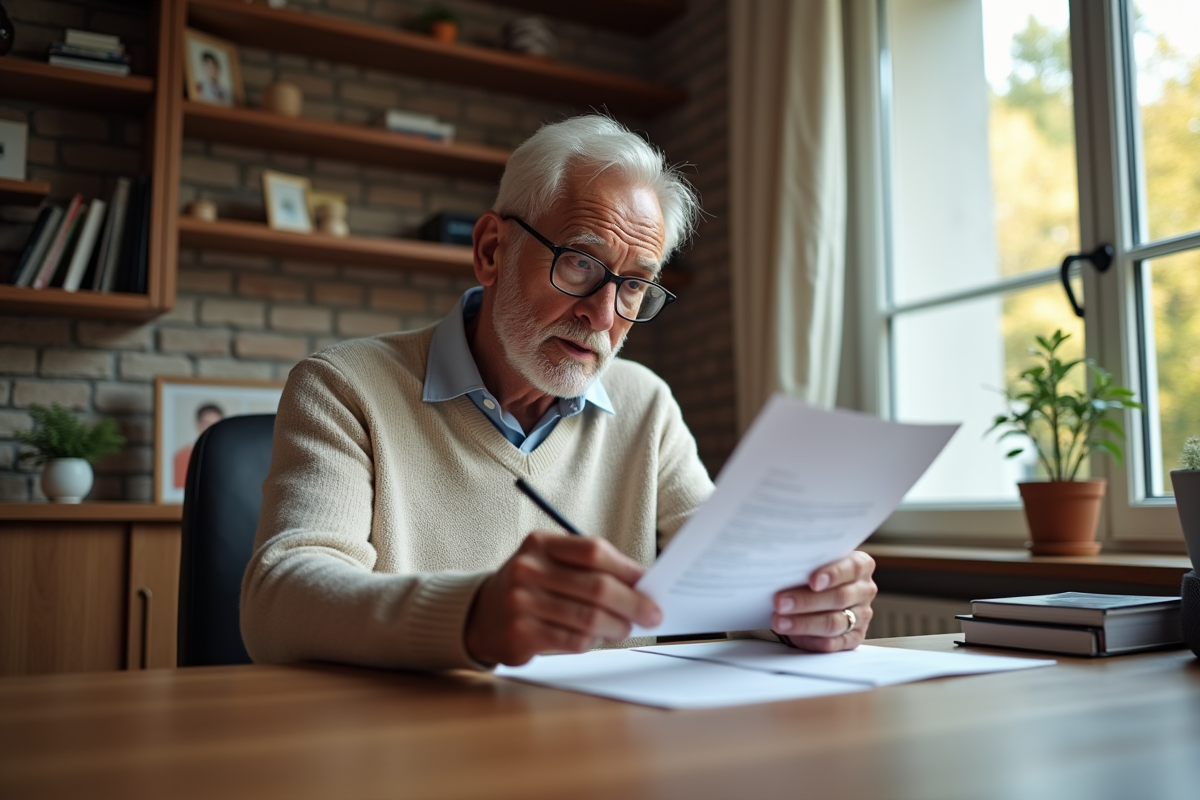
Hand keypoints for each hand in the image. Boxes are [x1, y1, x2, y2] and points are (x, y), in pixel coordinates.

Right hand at [464, 531, 662, 666]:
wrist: (481, 614)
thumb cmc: (530, 586)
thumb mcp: (551, 563)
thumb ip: (589, 568)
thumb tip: (640, 584)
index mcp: (541, 543)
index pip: (593, 551)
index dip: (627, 569)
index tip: (650, 583)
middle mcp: (528, 569)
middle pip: (596, 587)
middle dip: (632, 603)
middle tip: (651, 613)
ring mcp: (522, 602)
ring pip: (588, 618)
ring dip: (616, 626)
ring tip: (625, 628)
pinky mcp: (521, 633)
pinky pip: (573, 640)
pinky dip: (593, 641)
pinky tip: (597, 638)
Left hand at [771, 551, 876, 651]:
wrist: (816, 592)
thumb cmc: (813, 573)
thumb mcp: (813, 564)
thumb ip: (807, 564)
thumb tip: (785, 567)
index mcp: (861, 566)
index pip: (852, 568)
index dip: (833, 574)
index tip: (813, 581)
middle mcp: (864, 590)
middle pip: (839, 597)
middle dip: (807, 601)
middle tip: (780, 603)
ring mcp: (861, 616)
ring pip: (834, 623)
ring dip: (804, 623)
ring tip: (780, 622)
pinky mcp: (854, 638)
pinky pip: (834, 644)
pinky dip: (813, 641)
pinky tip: (795, 637)